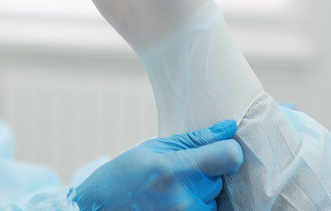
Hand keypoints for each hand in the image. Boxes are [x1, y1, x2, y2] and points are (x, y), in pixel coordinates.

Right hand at [71, 120, 242, 210]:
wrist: (100, 209)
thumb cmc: (126, 175)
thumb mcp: (155, 148)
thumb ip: (196, 139)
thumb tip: (229, 127)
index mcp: (175, 169)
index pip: (230, 156)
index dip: (227, 150)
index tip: (217, 150)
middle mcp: (185, 198)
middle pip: (222, 178)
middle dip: (208, 173)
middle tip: (181, 173)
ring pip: (215, 198)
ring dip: (203, 193)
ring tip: (175, 190)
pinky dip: (198, 206)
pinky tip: (176, 202)